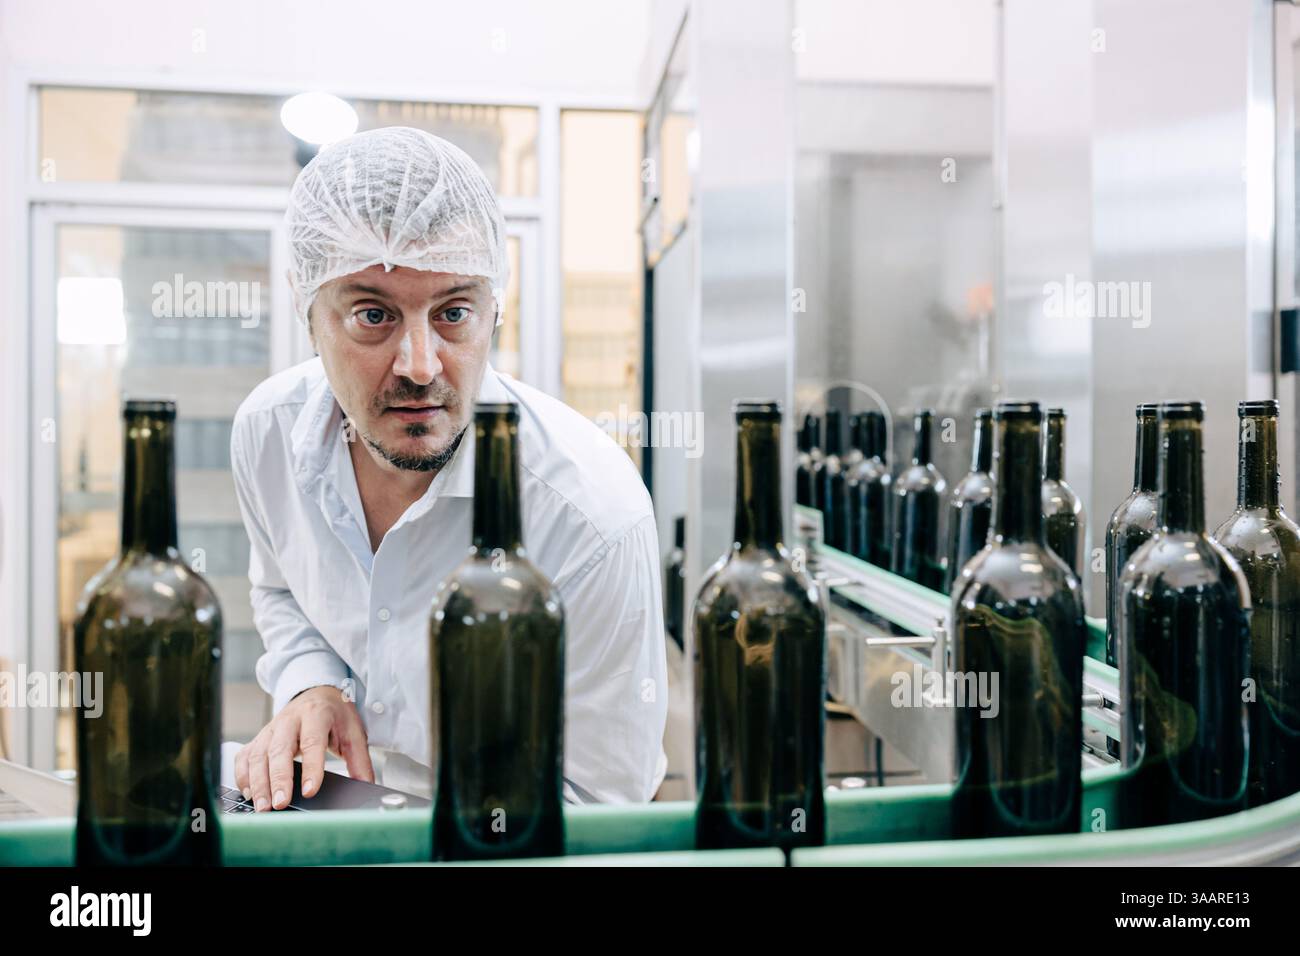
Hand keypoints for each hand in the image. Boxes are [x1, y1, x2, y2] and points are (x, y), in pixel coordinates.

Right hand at [234, 685, 373, 810]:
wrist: (317, 692)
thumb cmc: (335, 715)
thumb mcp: (353, 732)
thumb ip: (359, 760)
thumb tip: (366, 785)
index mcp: (316, 715)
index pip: (312, 742)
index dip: (311, 768)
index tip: (310, 791)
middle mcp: (289, 720)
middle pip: (279, 750)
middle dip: (278, 779)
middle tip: (280, 804)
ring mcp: (270, 728)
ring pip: (258, 755)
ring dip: (258, 782)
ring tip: (263, 807)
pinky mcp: (258, 737)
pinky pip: (245, 756)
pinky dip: (243, 775)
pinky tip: (249, 793)